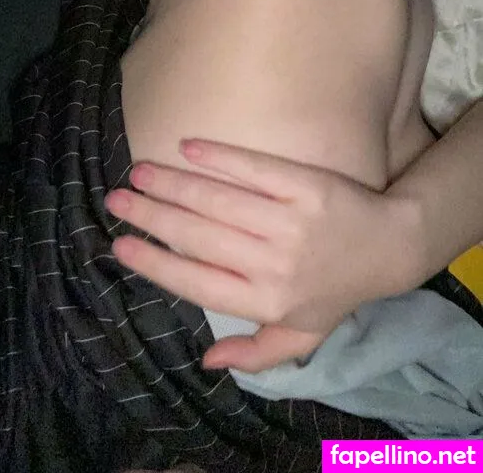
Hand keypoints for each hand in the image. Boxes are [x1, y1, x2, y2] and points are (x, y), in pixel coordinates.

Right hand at [105, 139, 419, 371]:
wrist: (390, 247)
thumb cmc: (337, 291)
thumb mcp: (302, 335)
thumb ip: (257, 351)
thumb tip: (206, 360)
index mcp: (265, 302)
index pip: (197, 282)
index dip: (155, 262)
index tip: (121, 245)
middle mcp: (273, 264)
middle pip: (199, 236)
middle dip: (152, 216)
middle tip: (117, 198)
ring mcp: (289, 222)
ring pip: (218, 201)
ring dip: (173, 184)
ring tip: (140, 172)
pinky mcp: (304, 186)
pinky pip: (254, 169)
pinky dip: (219, 157)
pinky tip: (188, 147)